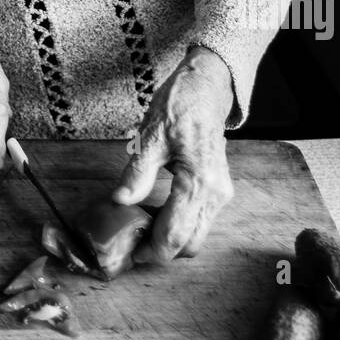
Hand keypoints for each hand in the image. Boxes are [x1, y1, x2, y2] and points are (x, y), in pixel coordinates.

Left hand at [112, 46, 234, 261]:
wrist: (206, 87)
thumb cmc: (180, 105)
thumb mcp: (151, 135)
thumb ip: (137, 173)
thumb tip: (120, 201)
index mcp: (199, 183)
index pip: (174, 236)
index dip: (150, 251)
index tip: (128, 252)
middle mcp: (216, 194)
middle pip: (189, 244)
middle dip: (160, 250)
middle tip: (130, 241)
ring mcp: (220, 194)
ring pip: (195, 235)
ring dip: (169, 237)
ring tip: (139, 225)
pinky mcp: (218, 190)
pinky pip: (198, 219)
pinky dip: (177, 224)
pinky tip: (155, 211)